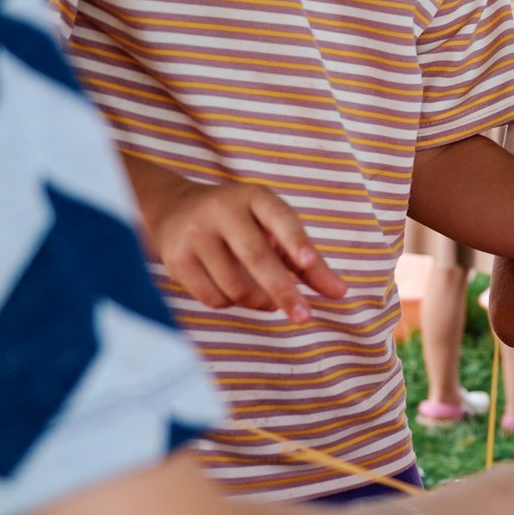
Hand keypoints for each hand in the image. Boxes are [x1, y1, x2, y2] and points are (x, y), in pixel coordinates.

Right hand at [145, 177, 345, 321]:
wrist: (173, 210)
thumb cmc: (240, 224)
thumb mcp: (272, 229)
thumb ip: (307, 262)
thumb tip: (340, 293)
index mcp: (254, 198)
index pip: (279, 218)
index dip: (294, 240)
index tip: (309, 261)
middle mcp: (223, 211)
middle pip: (257, 257)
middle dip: (283, 291)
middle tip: (304, 316)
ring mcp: (196, 234)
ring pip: (235, 285)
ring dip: (258, 301)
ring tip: (266, 299)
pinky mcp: (176, 259)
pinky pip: (212, 298)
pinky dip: (231, 304)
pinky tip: (234, 293)